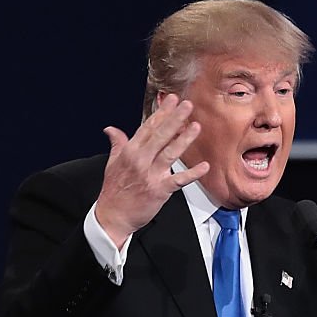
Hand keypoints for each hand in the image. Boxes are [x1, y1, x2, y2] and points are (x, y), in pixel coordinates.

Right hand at [95, 95, 208, 246]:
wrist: (112, 216)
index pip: (148, 127)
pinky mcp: (160, 190)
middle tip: (187, 105)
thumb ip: (117, 144)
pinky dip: (192, 173)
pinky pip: (179, 180)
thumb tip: (111, 129)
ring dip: (184, 139)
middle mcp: (140, 161)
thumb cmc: (114, 191)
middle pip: (160, 135)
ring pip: (170, 153)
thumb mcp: (112, 163)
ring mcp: (150, 175)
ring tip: (196, 126)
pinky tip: (204, 166)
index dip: (161, 113)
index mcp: (130, 152)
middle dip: (174, 119)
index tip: (171, 100)